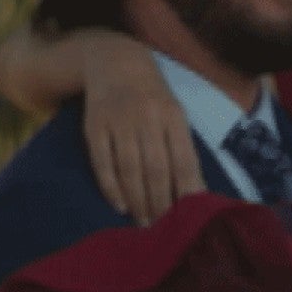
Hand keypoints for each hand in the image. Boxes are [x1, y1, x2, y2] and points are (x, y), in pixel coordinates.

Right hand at [77, 35, 204, 223]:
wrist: (116, 62)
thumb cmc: (154, 100)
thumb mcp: (175, 116)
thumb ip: (184, 151)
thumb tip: (197, 194)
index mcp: (173, 116)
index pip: (183, 161)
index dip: (186, 192)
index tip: (188, 219)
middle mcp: (147, 117)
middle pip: (156, 169)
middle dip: (160, 203)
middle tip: (163, 228)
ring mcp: (119, 120)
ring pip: (130, 168)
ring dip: (138, 200)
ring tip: (144, 222)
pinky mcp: (95, 125)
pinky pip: (102, 161)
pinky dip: (111, 187)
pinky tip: (120, 205)